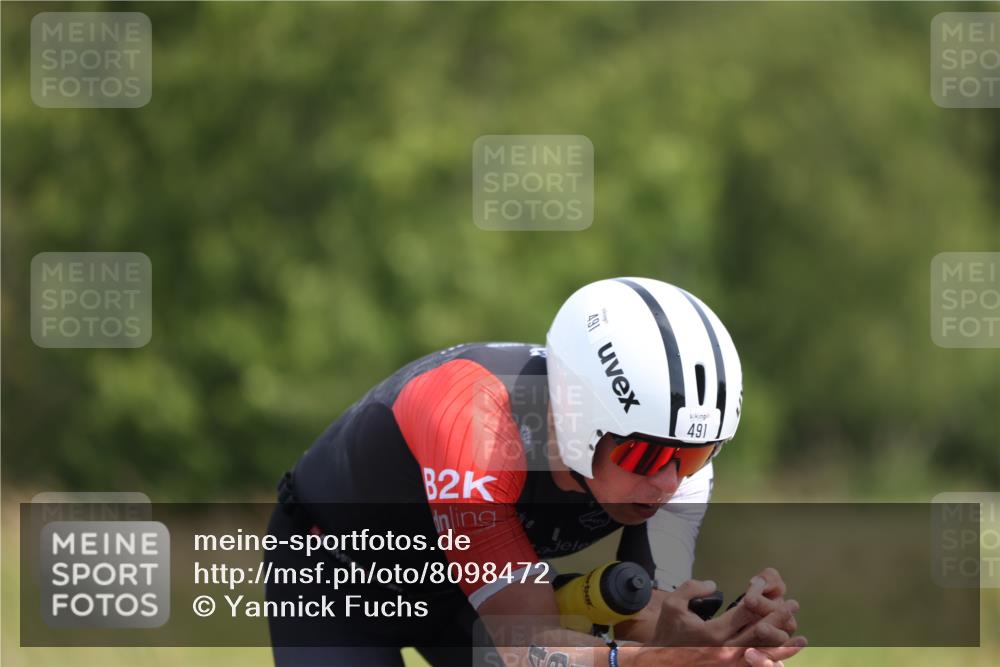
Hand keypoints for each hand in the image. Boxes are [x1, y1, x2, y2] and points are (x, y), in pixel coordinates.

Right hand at [628, 575, 804, 666]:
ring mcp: (729, 663)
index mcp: (714, 632)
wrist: (660, 663)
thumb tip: (714, 585)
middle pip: (760, 633)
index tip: (772, 590)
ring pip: (763, 655)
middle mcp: (725, 650)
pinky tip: (784, 662)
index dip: (760, 599)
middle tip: (793, 606)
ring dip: (784, 646)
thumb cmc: (667, 632)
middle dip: (779, 618)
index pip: (745, 613)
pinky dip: (771, 664)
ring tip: (802, 639)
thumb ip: (692, 589)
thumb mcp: (673, 605)